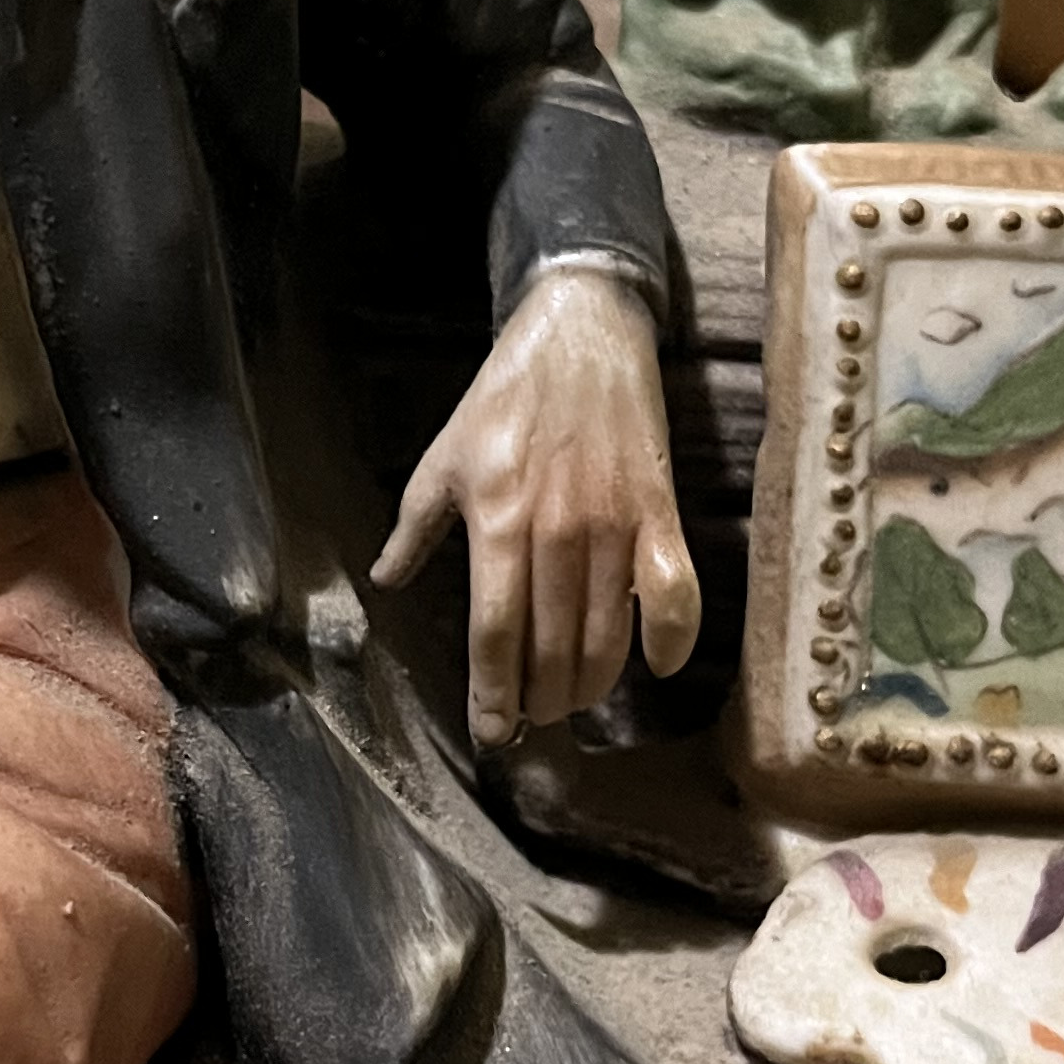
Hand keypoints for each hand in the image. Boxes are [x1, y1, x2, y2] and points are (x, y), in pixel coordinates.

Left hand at [371, 270, 701, 748]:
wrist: (582, 330)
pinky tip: (655, 668)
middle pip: (553, 647)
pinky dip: (671, 640)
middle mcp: (557, 531)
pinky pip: (676, 594)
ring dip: (591, 683)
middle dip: (541, 699)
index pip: (495, 632)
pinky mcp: (659, 511)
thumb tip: (387, 578)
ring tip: (574, 700)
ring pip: (607, 634)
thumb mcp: (444, 457)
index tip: (492, 732)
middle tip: (534, 719)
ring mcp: (615, 524)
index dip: (493, 693)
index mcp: (497, 521)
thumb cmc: (506, 394)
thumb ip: (416, 528)